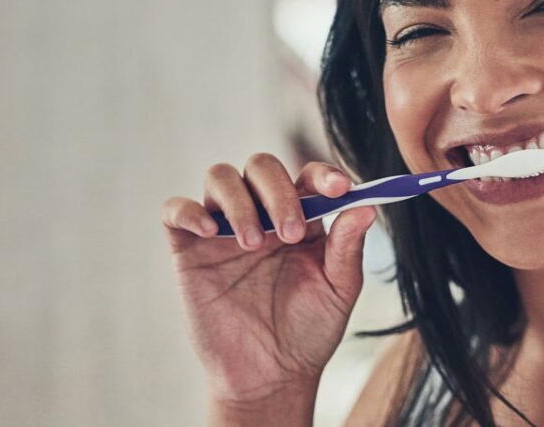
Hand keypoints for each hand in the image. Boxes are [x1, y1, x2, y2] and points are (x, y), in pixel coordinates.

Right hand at [161, 153, 376, 409]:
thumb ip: (348, 247)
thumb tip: (367, 207)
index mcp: (301, 217)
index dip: (324, 174)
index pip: (309, 177)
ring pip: (220, 177)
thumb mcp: (338, 290)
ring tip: (253, 245)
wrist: (270, 376)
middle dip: (278, 191)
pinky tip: (210, 232)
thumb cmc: (309, 331)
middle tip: (290, 233)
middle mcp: (262, 214)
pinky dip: (189, 210)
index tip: (339, 189)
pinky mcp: (190, 250)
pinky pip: (176, 211)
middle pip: (262, 167)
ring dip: (239, 202)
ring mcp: (224, 229)